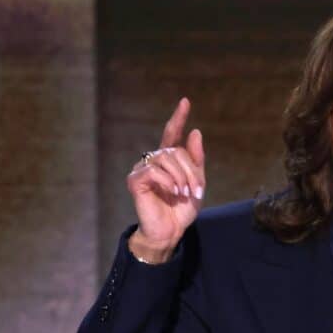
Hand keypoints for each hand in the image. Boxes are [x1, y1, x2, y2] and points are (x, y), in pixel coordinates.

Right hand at [125, 97, 205, 252]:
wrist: (170, 231)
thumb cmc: (181, 210)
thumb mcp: (196, 184)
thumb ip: (196, 160)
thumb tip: (195, 131)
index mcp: (169, 161)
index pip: (172, 134)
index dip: (178, 118)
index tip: (185, 101)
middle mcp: (154, 161)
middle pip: (175, 151)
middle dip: (191, 170)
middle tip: (197, 190)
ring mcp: (143, 170)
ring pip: (165, 158)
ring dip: (181, 176)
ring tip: (185, 193)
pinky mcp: (135, 180)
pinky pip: (153, 171)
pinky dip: (167, 181)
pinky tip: (172, 192)